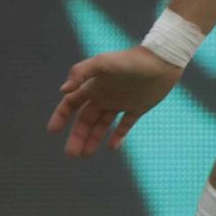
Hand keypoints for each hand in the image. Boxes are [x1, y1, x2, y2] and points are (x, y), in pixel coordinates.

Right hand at [47, 47, 182, 158]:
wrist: (162, 61)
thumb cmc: (131, 60)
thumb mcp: (103, 63)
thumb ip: (82, 72)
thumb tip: (63, 91)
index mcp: (93, 86)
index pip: (70, 104)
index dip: (60, 116)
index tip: (53, 131)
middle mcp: (104, 95)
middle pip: (85, 120)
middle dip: (77, 136)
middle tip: (72, 154)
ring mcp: (121, 102)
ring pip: (102, 125)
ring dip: (92, 139)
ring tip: (85, 154)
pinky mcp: (138, 108)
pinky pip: (124, 125)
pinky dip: (118, 136)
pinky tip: (112, 147)